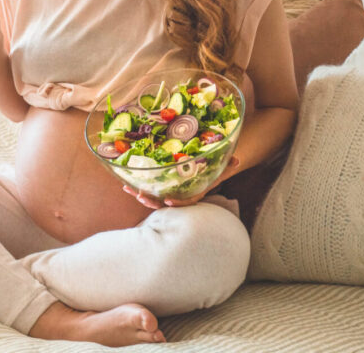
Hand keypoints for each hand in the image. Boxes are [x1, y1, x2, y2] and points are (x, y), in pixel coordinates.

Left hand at [122, 156, 240, 208]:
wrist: (204, 171)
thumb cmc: (212, 169)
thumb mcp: (221, 167)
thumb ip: (228, 164)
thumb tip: (237, 159)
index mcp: (194, 193)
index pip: (187, 202)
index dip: (177, 203)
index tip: (167, 202)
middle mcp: (180, 196)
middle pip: (165, 202)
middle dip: (152, 201)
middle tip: (140, 196)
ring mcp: (170, 194)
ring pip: (154, 198)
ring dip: (140, 194)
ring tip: (128, 189)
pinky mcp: (161, 189)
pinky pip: (149, 191)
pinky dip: (138, 188)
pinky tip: (126, 184)